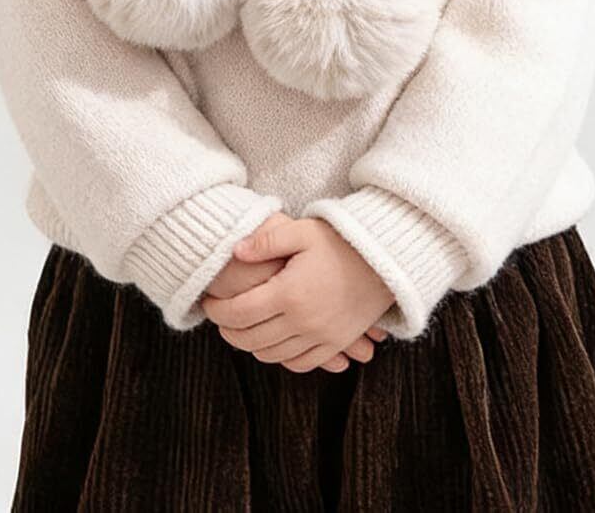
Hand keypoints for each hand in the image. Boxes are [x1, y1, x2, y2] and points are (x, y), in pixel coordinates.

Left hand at [200, 214, 396, 373]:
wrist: (386, 260)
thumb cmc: (342, 241)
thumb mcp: (303, 231)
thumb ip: (266, 240)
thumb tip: (236, 251)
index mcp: (290, 293)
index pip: (239, 313)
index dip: (217, 310)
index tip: (208, 302)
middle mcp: (303, 322)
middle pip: (251, 339)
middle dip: (228, 330)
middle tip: (220, 317)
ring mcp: (321, 336)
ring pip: (272, 354)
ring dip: (251, 345)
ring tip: (242, 328)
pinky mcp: (336, 343)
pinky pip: (301, 362)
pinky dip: (280, 357)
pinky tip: (272, 343)